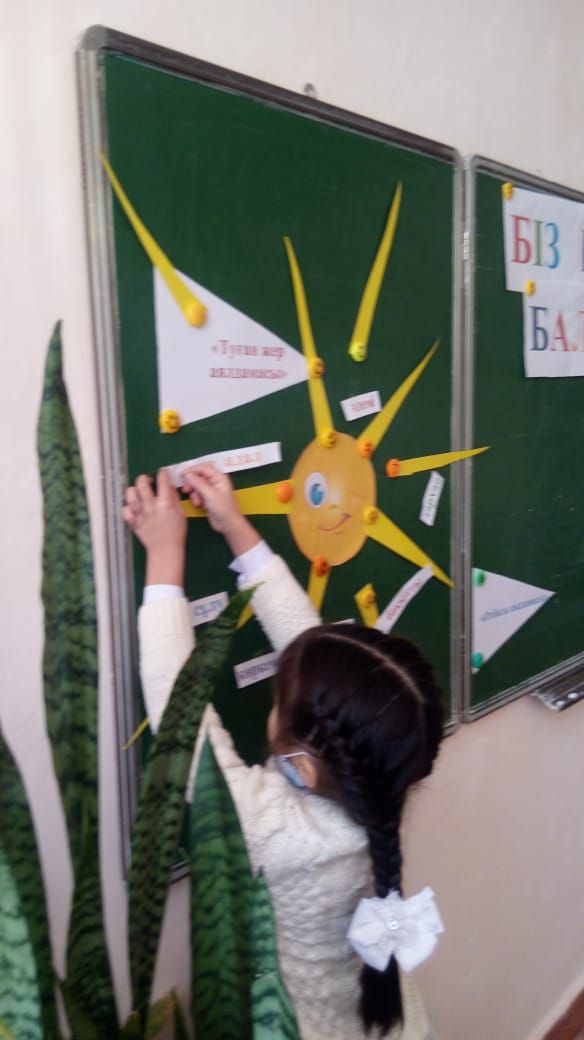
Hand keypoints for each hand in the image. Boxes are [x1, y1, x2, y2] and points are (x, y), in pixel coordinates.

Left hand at [123, 468, 185, 585]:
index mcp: (165, 503)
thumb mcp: (181, 512)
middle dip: (144, 478)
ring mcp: (140, 514)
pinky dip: (128, 507)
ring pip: (130, 493)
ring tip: (139, 493)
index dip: (163, 473)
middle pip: (141, 482)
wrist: (165, 549)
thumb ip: (174, 497)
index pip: (162, 479)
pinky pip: (124, 509)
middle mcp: (150, 506)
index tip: (162, 474)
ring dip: (134, 490)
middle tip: (148, 482)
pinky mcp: (133, 522)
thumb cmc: (176, 532)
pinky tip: (134, 508)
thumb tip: (168, 485)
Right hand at [181, 463, 260, 555]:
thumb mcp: (210, 494)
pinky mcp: (207, 497)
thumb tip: (187, 474)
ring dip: (194, 493)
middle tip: (185, 490)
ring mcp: (211, 489)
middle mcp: (215, 481)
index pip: (203, 467)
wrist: (228, 524)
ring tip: (197, 502)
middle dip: (191, 483)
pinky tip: (199, 505)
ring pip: (196, 485)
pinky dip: (196, 498)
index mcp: (219, 477)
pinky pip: (197, 493)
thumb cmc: (222, 508)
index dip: (192, 470)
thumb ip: (198, 483)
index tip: (182, 475)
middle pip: (198, 476)